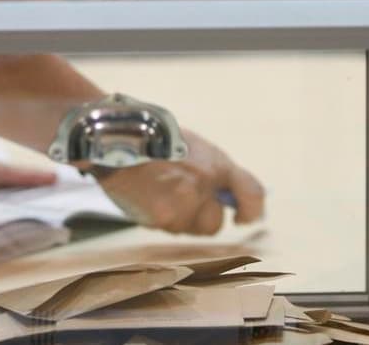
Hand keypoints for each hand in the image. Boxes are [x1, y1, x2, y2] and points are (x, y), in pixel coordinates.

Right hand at [96, 130, 263, 234]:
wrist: (116, 140)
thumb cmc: (155, 141)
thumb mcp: (195, 148)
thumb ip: (216, 174)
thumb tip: (232, 201)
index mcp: (216, 165)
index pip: (252, 194)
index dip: (251, 210)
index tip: (242, 217)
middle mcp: (204, 186)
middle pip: (214, 223)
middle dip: (201, 216)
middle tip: (182, 198)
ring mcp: (183, 205)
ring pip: (188, 228)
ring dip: (179, 217)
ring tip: (159, 193)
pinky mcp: (163, 218)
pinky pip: (168, 227)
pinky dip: (160, 217)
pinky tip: (148, 197)